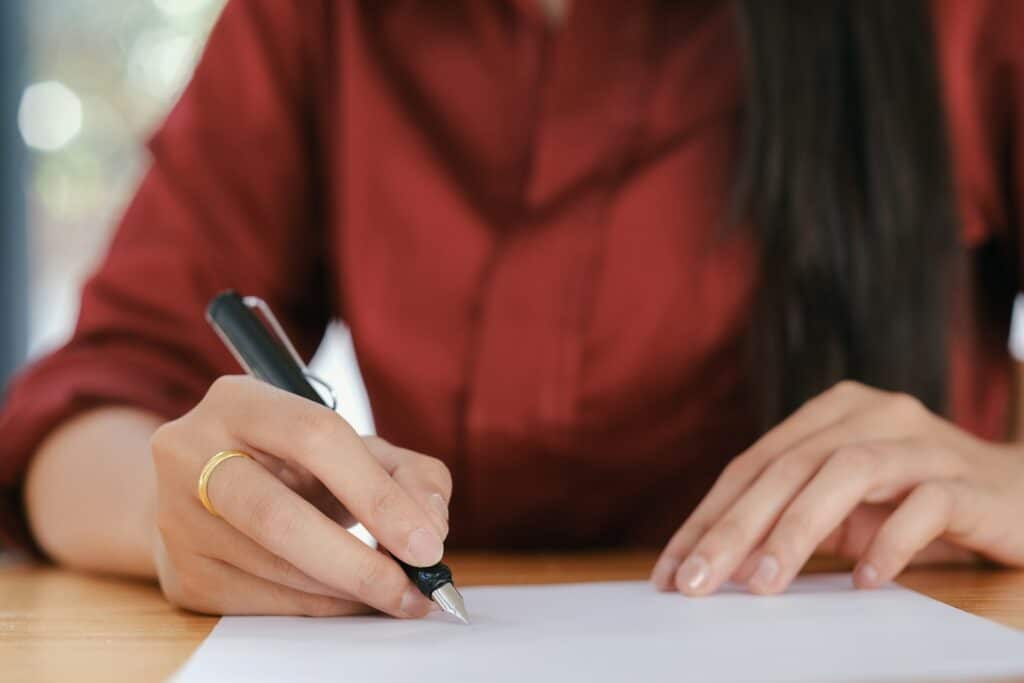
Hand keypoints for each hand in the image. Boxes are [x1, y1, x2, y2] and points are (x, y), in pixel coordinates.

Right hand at [149, 376, 451, 616]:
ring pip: (274, 568)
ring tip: (397, 595)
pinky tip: (352, 600)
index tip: (427, 543)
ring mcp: (177, 517)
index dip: (377, 494)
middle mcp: (191, 452)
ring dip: (348, 591)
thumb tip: (430, 524)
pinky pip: (264, 603)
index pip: (315, 438)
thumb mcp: (354, 450)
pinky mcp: (183, 575)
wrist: (208, 494)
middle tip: (415, 589)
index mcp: (239, 401)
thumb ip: (407, 473)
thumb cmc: (296, 466)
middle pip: (278, 517)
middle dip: (359, 563)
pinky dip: (321, 607)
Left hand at [652, 380, 1023, 595]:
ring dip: (796, 530)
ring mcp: (922, 442)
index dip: (707, 517)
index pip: (753, 464)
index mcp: (831, 412)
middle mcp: (871, 413)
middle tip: (696, 584)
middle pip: (787, 467)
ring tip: (761, 585)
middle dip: (732, 528)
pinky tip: (863, 580)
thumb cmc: (919, 501)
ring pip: (846, 473)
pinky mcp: (969, 480)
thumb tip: (717, 564)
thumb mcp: (847, 506)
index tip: (672, 571)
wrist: (1023, 493)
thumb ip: (793, 517)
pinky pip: (925, 504)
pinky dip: (890, 541)